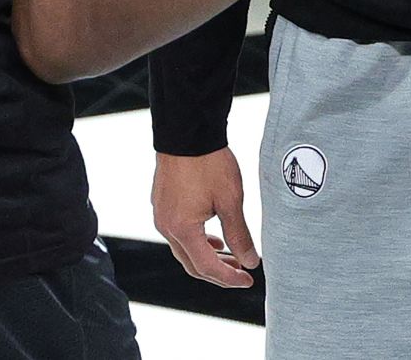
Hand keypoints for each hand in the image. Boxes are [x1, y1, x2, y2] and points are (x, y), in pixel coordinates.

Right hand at [152, 148, 258, 287]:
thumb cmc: (209, 162)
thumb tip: (250, 261)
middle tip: (241, 272)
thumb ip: (239, 235)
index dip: (229, 278)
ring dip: (206, 257)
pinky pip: (177, 233)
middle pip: (191, 264)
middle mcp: (166, 226)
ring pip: (183, 249)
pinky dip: (196, 242)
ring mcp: (160, 214)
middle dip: (218, 272)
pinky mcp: (161, 203)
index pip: (207, 268)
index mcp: (183, 229)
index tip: (248, 280)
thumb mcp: (231, 200)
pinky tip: (212, 237)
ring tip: (229, 256)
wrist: (187, 131)